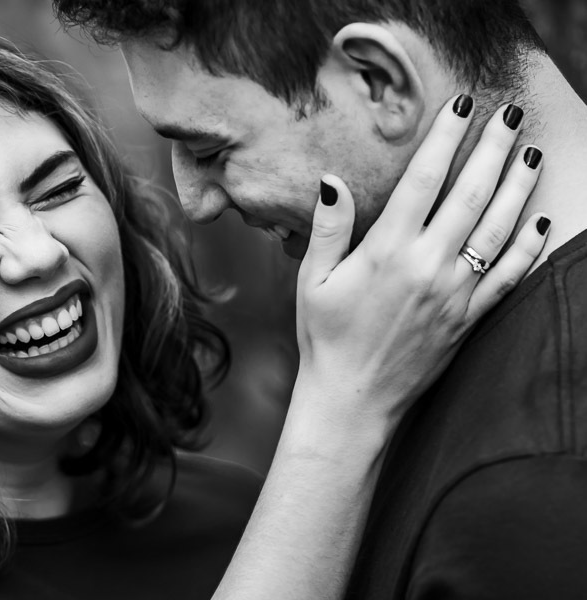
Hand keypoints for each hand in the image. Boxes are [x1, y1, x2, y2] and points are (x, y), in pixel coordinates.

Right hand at [294, 96, 547, 428]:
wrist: (352, 400)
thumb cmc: (325, 337)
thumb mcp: (313, 279)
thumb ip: (329, 228)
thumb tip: (334, 180)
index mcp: (388, 251)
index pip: (424, 180)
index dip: (446, 137)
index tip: (463, 104)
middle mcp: (428, 266)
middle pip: (472, 194)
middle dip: (493, 148)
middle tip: (510, 113)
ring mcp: (455, 293)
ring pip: (499, 229)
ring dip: (519, 186)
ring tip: (531, 152)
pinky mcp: (469, 318)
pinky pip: (509, 276)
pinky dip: (529, 246)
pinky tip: (539, 220)